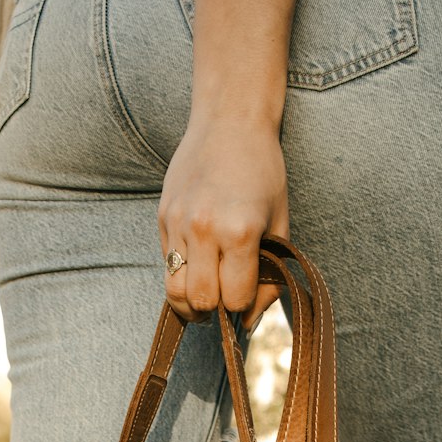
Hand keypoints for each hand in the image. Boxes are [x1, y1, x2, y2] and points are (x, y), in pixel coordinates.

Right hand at [158, 113, 288, 330]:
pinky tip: (197, 264)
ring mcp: (178, 224)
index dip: (244, 306)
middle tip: (226, 298)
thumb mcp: (279, 222)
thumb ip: (269, 274)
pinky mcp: (163, 218)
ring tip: (205, 296)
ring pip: (175, 291)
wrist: (229, 121)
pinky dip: (181, 275)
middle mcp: (204, 230)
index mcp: (240, 231)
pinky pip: (167, 266)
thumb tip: (252, 320)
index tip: (248, 298)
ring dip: (191, 302)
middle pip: (202, 301)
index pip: (235, 298)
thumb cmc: (262, 171)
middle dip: (217, 309)